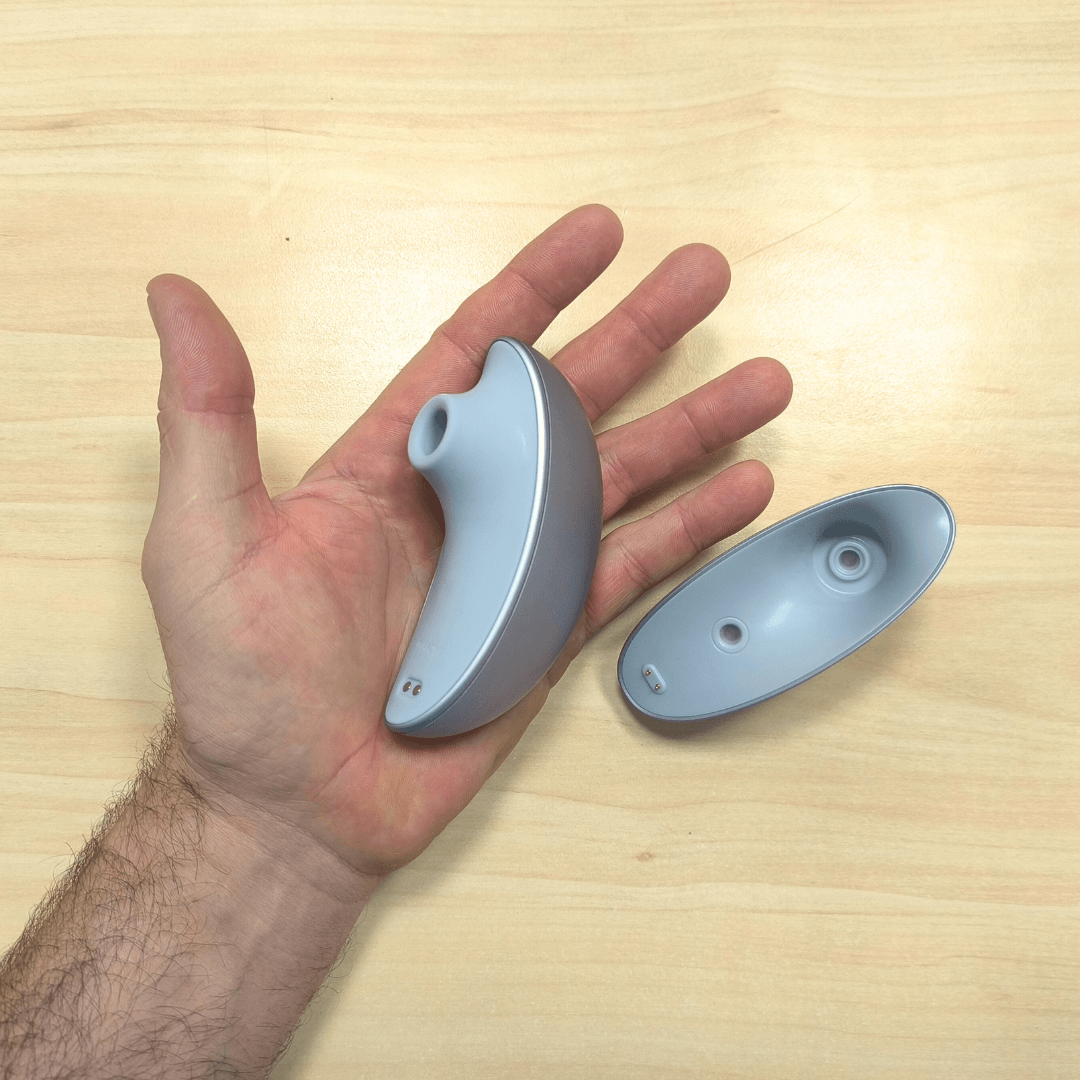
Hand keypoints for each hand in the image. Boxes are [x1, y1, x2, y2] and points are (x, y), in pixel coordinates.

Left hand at [143, 204, 790, 878]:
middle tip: (704, 275)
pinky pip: (631, 568)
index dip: (538, 288)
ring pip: (619, 478)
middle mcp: (466, 504)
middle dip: (641, 334)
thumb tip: (176, 296)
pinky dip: (690, 530)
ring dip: (692, 426)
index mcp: (392, 465)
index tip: (599, 234)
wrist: (296, 807)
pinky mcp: (549, 633)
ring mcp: (515, 568)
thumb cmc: (242, 681)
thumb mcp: (206, 538)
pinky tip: (742, 490)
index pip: (476, 352)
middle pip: (570, 400)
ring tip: (760, 380)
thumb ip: (209, 416)